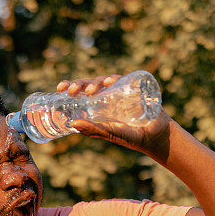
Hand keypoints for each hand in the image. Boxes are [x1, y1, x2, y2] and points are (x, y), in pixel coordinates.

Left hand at [55, 74, 171, 160]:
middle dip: (78, 84)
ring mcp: (120, 90)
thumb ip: (92, 129)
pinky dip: (115, 78)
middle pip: (89, 84)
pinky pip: (122, 79)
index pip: (80, 92)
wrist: (154, 135)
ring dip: (94, 82)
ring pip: (103, 80)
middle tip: (71, 91)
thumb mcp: (108, 133)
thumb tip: (71, 124)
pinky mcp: (133, 87)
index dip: (70, 87)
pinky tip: (110, 82)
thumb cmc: (131, 136)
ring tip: (91, 91)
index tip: (60, 89)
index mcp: (97, 105)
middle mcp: (106, 96)